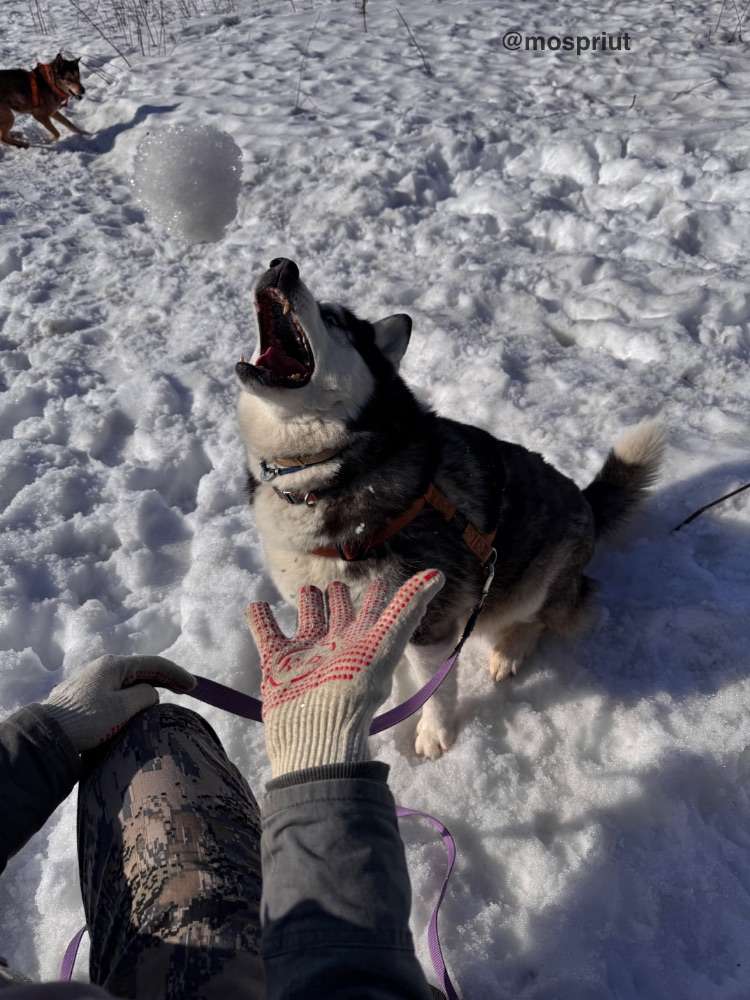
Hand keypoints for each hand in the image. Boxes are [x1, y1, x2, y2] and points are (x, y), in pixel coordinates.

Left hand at [42, 654, 195, 752]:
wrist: (48, 737)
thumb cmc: (88, 720)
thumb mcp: (123, 707)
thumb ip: (145, 696)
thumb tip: (148, 694)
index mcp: (113, 665)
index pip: (154, 664)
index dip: (176, 674)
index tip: (194, 687)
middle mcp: (102, 668)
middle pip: (141, 671)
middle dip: (164, 680)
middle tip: (185, 691)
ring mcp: (90, 683)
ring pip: (127, 684)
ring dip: (147, 691)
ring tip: (163, 702)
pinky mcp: (83, 700)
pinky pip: (115, 695)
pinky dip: (131, 699)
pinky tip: (135, 711)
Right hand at [247, 570, 443, 776]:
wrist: (316, 733)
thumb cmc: (355, 690)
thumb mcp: (385, 643)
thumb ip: (406, 608)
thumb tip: (437, 574)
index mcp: (361, 641)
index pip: (373, 611)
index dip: (377, 595)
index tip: (380, 578)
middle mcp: (334, 644)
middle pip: (337, 612)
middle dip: (338, 597)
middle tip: (338, 582)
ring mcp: (304, 653)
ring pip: (306, 618)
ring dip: (308, 604)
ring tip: (308, 591)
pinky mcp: (275, 663)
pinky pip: (266, 632)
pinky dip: (260, 618)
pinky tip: (257, 606)